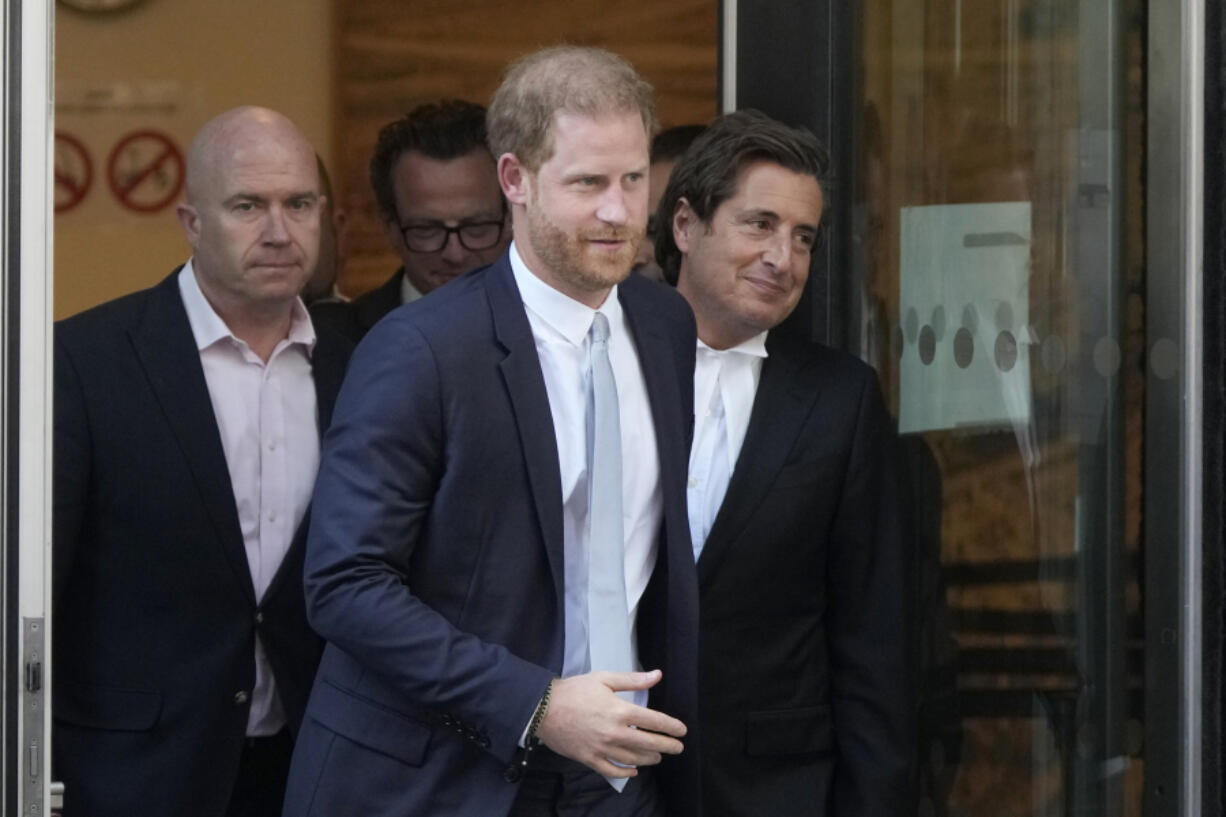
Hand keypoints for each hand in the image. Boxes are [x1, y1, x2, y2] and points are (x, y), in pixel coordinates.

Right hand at [535, 669, 686, 777]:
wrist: (543, 708)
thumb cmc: (574, 690)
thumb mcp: (605, 679)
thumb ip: (633, 680)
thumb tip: (657, 675)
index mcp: (620, 711)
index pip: (654, 721)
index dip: (671, 727)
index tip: (681, 730)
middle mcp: (614, 733)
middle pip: (648, 743)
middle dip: (667, 746)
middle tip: (678, 747)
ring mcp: (602, 748)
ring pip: (633, 759)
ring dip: (649, 759)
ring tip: (658, 757)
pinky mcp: (589, 758)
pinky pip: (612, 770)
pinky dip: (626, 773)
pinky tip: (633, 771)